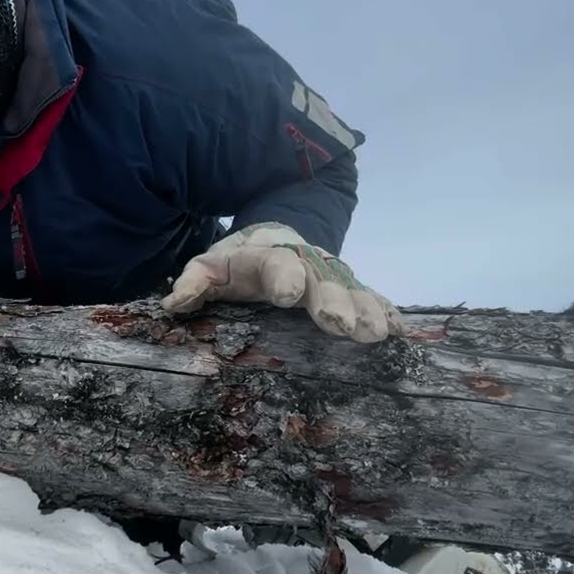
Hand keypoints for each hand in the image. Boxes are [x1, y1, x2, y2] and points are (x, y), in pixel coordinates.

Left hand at [160, 222, 402, 342]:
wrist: (272, 238)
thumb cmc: (237, 264)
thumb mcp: (210, 266)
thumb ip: (194, 281)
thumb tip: (174, 303)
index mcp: (267, 257)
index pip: (275, 263)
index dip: (282, 277)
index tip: (288, 296)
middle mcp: (305, 262)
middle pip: (320, 278)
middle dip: (332, 301)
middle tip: (342, 327)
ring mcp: (331, 274)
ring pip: (350, 288)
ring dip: (364, 311)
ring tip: (376, 334)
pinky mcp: (350, 288)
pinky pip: (371, 297)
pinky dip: (385, 311)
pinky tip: (399, 331)